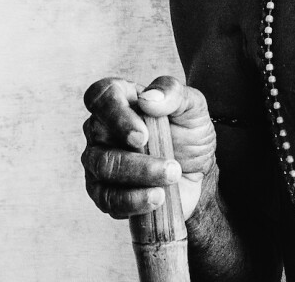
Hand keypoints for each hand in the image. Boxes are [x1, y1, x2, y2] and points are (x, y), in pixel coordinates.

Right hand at [81, 75, 215, 221]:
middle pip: (99, 138)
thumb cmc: (188, 131)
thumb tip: (149, 98)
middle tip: (172, 167)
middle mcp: (101, 128)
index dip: (116, 115)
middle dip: (137, 158)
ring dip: (140, 178)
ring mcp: (98, 161)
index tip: (143, 135)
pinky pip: (107, 199)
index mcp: (119, 99)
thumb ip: (174, 93)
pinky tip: (158, 198)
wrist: (196, 171)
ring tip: (171, 180)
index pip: (100, 96)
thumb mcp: (193, 106)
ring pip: (103, 170)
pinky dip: (133, 201)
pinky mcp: (103, 191)